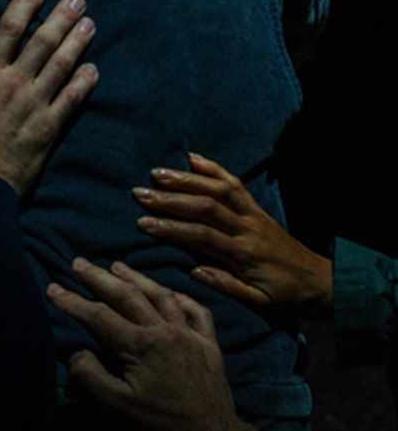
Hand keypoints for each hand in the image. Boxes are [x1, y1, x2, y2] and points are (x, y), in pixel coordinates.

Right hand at [0, 0, 97, 198]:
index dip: (26, 2)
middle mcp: (14, 84)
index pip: (10, 28)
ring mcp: (35, 108)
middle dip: (61, 16)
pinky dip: (84, 82)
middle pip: (43, 42)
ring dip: (77, 42)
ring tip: (89, 22)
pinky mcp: (48, 131)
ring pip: (62, 66)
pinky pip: (72, 101)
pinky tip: (94, 68)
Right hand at [48, 260, 249, 430]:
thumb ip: (92, 377)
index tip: (52, 288)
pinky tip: (172, 292)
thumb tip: (76, 352)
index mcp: (140, 345)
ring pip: (160, 295)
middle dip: (98, 277)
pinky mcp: (210, 345)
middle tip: (78, 262)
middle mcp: (164, 331)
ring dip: (136, 277)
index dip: (72, 301)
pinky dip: (183, 297)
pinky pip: (198, 312)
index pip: (98, 316)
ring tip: (116, 265)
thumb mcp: (120, 408)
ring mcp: (190, 335)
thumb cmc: (162, 424)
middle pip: (126, 295)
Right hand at [134, 153, 332, 318]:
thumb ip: (228, 286)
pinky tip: (193, 158)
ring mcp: (253, 214)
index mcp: (244, 254)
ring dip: (185, 178)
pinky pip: (235, 183)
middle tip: (140, 193)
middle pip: (204, 206)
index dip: (170, 228)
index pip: (201, 236)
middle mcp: (247, 228)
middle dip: (169, 198)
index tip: (143, 223)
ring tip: (157, 173)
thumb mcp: (260, 304)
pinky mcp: (257, 208)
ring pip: (217, 188)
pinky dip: (213, 167)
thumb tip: (193, 271)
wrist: (322, 283)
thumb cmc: (287, 298)